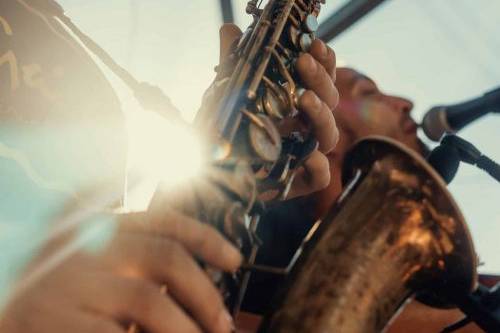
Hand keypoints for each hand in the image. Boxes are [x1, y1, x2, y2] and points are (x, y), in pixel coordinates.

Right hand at [0, 209, 241, 332]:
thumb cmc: (49, 287)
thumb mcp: (82, 252)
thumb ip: (127, 246)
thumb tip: (185, 276)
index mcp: (98, 225)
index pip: (164, 221)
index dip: (207, 237)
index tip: (235, 259)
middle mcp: (88, 247)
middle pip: (167, 258)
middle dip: (206, 294)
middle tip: (224, 323)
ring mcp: (72, 285)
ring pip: (151, 302)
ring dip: (187, 329)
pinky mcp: (58, 321)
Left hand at [218, 24, 338, 198]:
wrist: (199, 170)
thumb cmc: (216, 129)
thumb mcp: (224, 93)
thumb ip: (231, 63)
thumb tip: (229, 28)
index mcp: (292, 104)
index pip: (320, 80)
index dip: (323, 62)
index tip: (313, 44)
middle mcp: (301, 127)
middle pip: (329, 102)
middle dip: (320, 79)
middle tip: (302, 62)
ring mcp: (300, 154)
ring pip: (329, 136)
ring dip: (322, 113)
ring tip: (302, 99)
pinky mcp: (294, 182)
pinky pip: (319, 176)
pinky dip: (318, 165)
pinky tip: (308, 155)